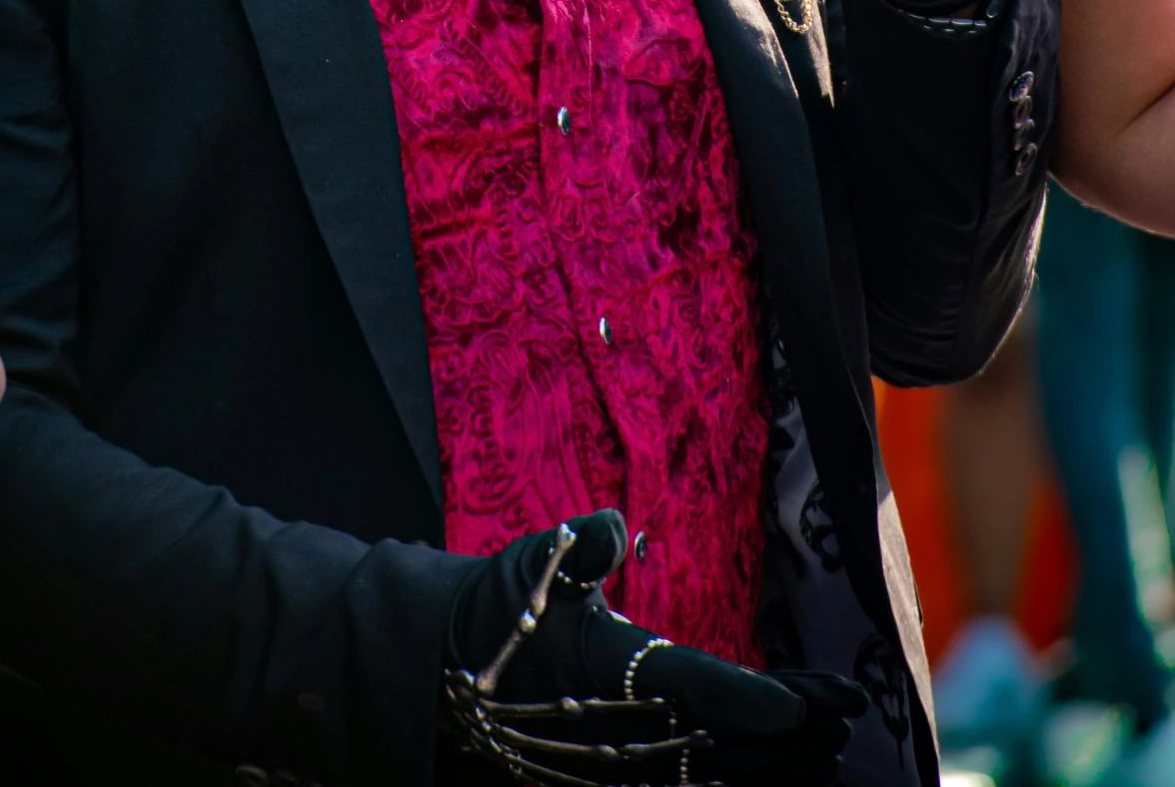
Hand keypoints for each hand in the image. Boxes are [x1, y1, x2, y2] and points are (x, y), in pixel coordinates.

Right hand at [446, 510, 862, 784]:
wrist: (442, 667)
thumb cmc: (499, 607)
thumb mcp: (534, 562)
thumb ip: (579, 544)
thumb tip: (611, 527)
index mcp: (613, 671)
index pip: (704, 690)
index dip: (764, 702)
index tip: (820, 703)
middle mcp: (623, 729)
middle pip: (728, 747)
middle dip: (793, 741)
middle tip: (846, 722)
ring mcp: (618, 763)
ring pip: (713, 777)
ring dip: (773, 770)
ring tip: (827, 755)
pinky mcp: (610, 778)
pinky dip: (729, 783)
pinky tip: (762, 776)